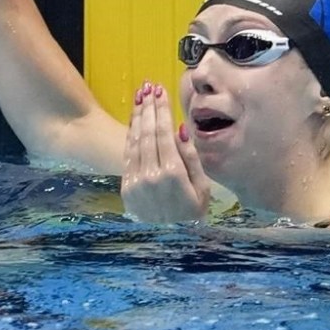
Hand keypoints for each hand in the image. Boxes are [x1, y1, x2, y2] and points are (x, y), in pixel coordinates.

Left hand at [121, 82, 210, 222]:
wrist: (170, 243)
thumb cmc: (194, 213)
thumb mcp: (203, 188)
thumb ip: (190, 157)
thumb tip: (180, 128)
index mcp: (172, 173)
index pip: (163, 132)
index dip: (161, 110)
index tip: (160, 91)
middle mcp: (150, 175)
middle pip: (147, 132)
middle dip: (148, 107)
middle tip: (149, 87)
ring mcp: (136, 181)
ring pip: (134, 141)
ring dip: (137, 117)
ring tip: (140, 97)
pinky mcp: (126, 187)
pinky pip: (128, 155)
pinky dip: (130, 135)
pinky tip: (134, 121)